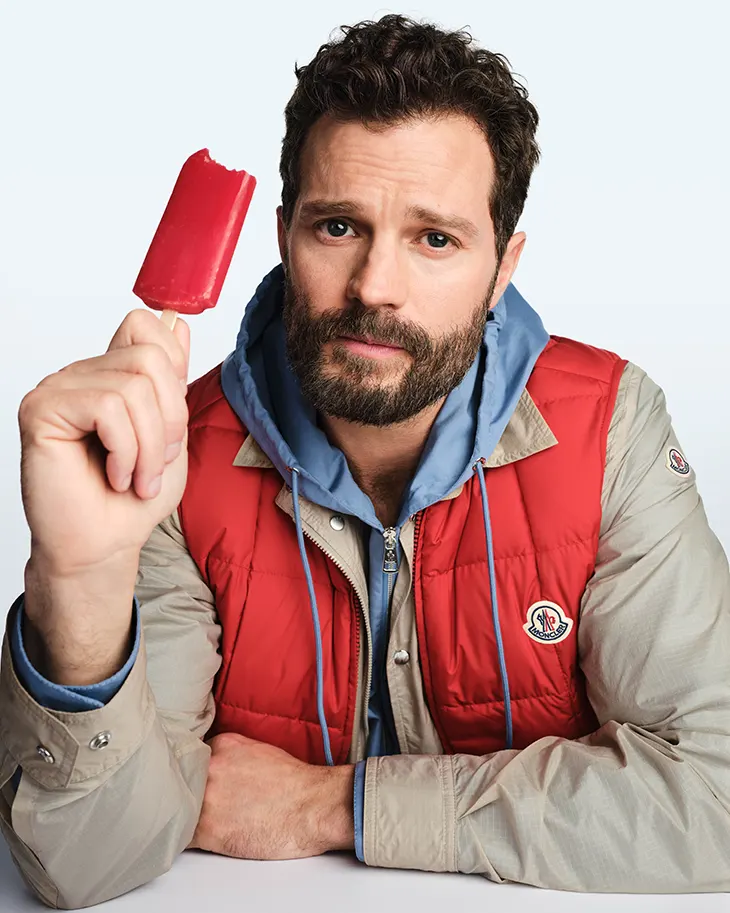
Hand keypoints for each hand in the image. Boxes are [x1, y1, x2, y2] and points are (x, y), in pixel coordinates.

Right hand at [18, 309, 189, 682]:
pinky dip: (125, 450)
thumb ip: (172, 380)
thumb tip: (177, 323)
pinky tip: (115, 475)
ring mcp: (59, 389)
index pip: (147, 326)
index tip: (170, 423)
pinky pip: (106, 407)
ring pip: (133, 386)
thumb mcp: (171, 433)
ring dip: (148, 445)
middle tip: (157, 460)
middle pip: (150, 357)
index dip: (173, 368)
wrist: (104, 544)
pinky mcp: (42, 410)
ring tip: (137, 476)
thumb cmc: (133, 498)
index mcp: (113, 375)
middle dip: (169, 419)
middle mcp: (83, 375)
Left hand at [189, 733, 354, 859]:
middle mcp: (210, 767)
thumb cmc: (295, 784)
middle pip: (181, 781)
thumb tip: (212, 768)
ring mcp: (206, 798)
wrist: (313, 806)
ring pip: (178, 809)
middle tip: (201, 804)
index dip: (192, 774)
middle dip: (187, 793)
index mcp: (223, 744)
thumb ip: (229, 755)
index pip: (191, 758)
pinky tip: (200, 839)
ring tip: (201, 822)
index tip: (196, 783)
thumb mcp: (259, 751)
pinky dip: (185, 840)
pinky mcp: (208, 830)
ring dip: (185, 817)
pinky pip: (182, 837)